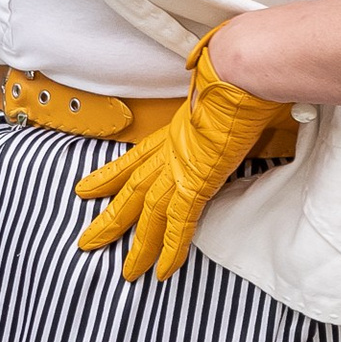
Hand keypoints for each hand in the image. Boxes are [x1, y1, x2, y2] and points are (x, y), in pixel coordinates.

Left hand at [72, 40, 296, 280]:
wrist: (241, 70)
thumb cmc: (242, 77)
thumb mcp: (231, 100)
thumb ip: (234, 114)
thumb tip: (254, 111)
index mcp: (176, 131)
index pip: (136, 160)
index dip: (108, 176)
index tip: (86, 190)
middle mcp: (171, 151)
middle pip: (131, 189)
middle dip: (109, 219)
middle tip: (87, 241)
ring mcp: (181, 166)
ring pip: (148, 213)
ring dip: (137, 244)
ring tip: (127, 271)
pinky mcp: (198, 181)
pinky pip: (179, 222)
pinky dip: (171, 248)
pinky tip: (163, 270)